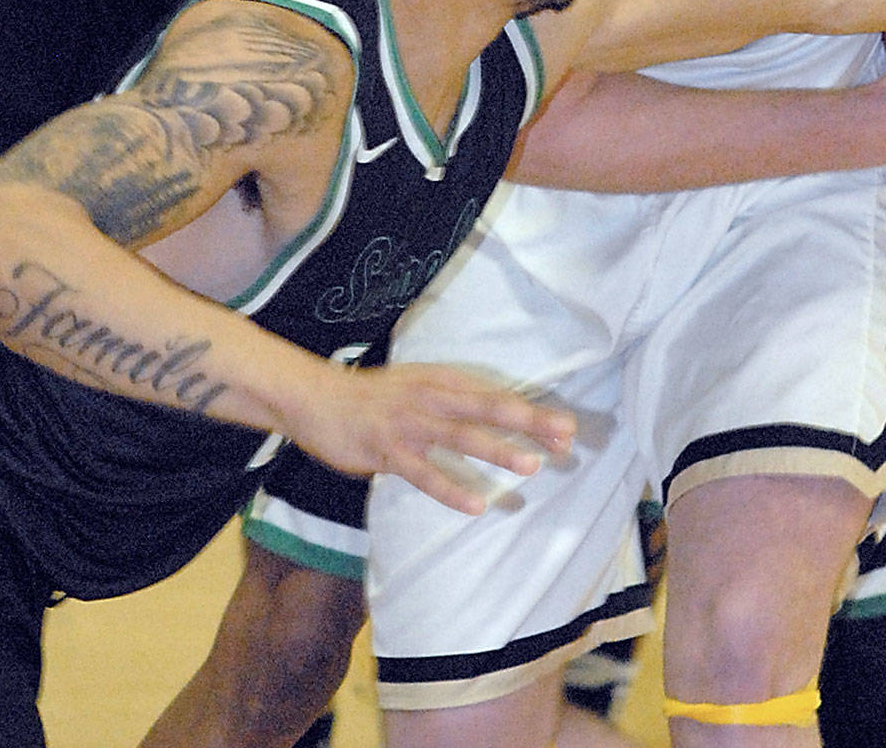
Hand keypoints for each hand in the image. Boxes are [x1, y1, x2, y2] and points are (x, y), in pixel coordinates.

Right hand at [287, 360, 574, 515]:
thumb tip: (500, 413)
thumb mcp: (421, 386)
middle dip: (529, 424)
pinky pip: (424, 472)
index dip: (533, 412)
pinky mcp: (387, 450)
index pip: (497, 395)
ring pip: (461, 437)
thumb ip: (456, 399)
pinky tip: (476, 505)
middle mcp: (432, 397)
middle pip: (489, 408)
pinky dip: (451, 489)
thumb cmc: (376, 397)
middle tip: (564, 439)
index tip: (567, 429)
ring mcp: (409, 424)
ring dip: (498, 450)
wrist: (317, 397)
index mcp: (443, 381)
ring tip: (531, 467)